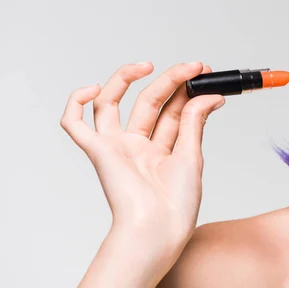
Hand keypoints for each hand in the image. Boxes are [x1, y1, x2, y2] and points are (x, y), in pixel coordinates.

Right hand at [60, 61, 224, 246]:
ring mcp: (116, 147)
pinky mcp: (97, 152)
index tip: (204, 71)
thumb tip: (210, 95)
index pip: (172, 109)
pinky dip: (75, 103)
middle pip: (149, 102)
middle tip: (193, 66)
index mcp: (162, 150)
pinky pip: (74, 125)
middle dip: (171, 80)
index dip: (186, 88)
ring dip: (125, 79)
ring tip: (148, 65)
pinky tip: (94, 87)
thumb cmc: (177, 203)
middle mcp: (137, 146)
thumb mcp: (192, 155)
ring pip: (111, 103)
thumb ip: (194, 121)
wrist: (159, 227)